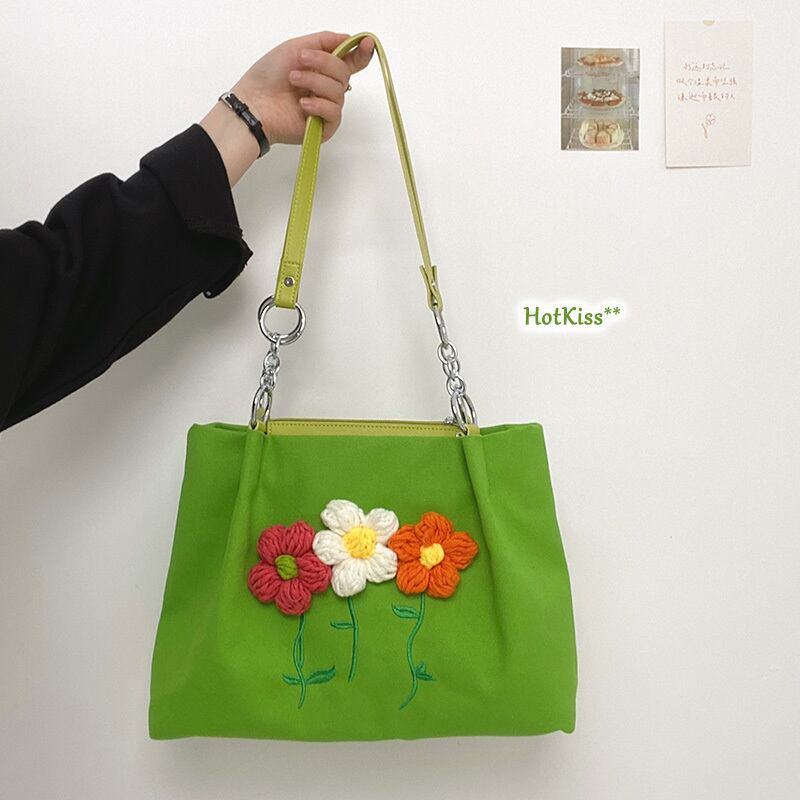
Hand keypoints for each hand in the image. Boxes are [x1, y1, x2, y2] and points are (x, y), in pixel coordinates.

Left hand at [235, 30, 373, 143]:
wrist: (253, 104)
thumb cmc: (268, 77)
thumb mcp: (295, 47)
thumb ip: (324, 42)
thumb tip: (348, 38)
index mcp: (322, 70)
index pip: (350, 62)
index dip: (361, 53)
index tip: (366, 42)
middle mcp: (326, 88)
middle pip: (344, 72)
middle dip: (324, 64)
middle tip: (300, 61)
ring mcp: (326, 108)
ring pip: (338, 91)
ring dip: (315, 82)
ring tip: (293, 81)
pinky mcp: (323, 128)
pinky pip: (334, 112)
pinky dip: (318, 104)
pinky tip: (302, 104)